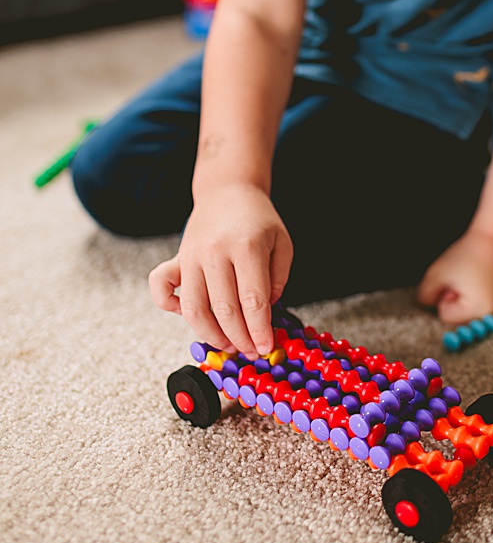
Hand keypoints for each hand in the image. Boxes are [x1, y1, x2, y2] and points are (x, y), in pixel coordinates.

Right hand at [148, 182, 290, 358]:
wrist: (228, 192)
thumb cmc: (258, 220)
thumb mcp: (282, 243)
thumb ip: (278, 279)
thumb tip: (265, 311)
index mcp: (246, 247)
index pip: (253, 300)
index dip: (259, 330)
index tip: (266, 347)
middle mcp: (214, 253)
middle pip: (225, 310)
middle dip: (239, 338)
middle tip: (250, 351)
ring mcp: (190, 256)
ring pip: (194, 309)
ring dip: (211, 334)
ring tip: (228, 344)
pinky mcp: (175, 258)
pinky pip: (161, 289)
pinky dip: (170, 308)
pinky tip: (193, 316)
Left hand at [416, 230, 492, 325]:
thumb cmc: (468, 253)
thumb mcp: (437, 272)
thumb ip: (424, 295)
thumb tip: (428, 308)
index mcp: (478, 310)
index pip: (446, 316)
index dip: (445, 296)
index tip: (456, 280)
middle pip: (462, 319)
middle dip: (459, 301)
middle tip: (466, 280)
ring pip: (475, 316)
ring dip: (472, 301)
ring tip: (478, 280)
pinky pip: (489, 311)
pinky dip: (485, 300)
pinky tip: (489, 282)